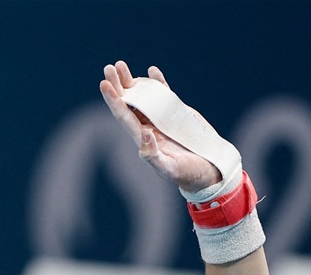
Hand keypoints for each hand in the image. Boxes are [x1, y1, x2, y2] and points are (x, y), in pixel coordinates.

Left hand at [99, 61, 220, 192]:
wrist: (206, 171)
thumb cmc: (186, 174)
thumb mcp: (169, 168)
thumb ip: (154, 156)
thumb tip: (144, 135)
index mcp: (142, 138)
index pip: (123, 115)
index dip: (113, 100)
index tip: (104, 84)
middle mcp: (148, 126)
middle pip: (127, 102)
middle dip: (118, 85)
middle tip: (109, 68)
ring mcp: (160, 119)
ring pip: (141, 96)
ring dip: (131, 81)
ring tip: (120, 65)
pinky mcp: (175, 114)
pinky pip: (163, 95)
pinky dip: (157, 83)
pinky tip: (151, 70)